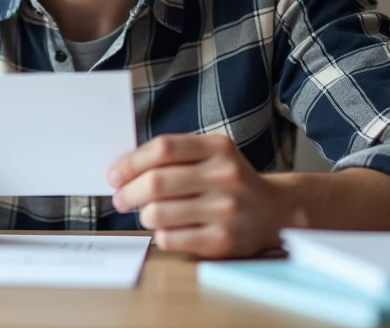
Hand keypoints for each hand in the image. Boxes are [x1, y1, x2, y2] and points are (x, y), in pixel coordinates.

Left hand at [109, 134, 284, 258]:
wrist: (273, 211)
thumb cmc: (228, 181)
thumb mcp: (211, 155)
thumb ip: (174, 155)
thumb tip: (122, 169)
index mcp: (218, 148)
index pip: (163, 148)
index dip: (131, 162)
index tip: (115, 174)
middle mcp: (225, 177)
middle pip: (156, 182)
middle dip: (128, 192)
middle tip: (120, 198)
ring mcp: (225, 210)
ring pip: (158, 213)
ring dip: (143, 214)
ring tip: (149, 213)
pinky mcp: (222, 241)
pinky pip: (170, 238)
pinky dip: (160, 235)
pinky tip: (167, 229)